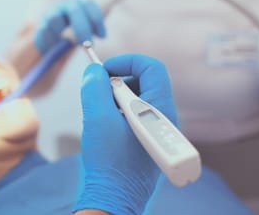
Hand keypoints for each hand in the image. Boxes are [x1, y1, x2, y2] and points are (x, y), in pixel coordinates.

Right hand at [34, 0, 105, 54]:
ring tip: (67, 44)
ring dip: (62, 33)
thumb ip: (96, 26)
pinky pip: (43, 32)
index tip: (102, 36)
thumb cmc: (79, 29)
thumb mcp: (90, 25)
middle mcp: (64, 5)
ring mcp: (50, 14)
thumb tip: (102, 34)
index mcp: (79, 2)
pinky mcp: (40, 26)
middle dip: (82, 29)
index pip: (88, 4)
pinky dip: (50, 42)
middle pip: (74, 11)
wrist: (57, 36)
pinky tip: (54, 48)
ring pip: (54, 18)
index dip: (97, 19)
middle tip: (88, 44)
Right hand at [75, 54, 176, 214]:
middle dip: (117, 81)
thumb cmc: (109, 163)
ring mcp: (156, 130)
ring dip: (115, 97)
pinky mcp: (147, 139)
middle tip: (97, 93)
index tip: (104, 70)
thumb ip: (94, 88)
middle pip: (144, 81)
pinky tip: (105, 126)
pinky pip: (134, 113)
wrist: (113, 199)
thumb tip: (95, 71)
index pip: (151, 67)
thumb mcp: (97, 118)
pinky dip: (117, 111)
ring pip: (137, 97)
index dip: (126, 61)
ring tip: (99, 113)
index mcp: (159, 110)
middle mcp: (164, 118)